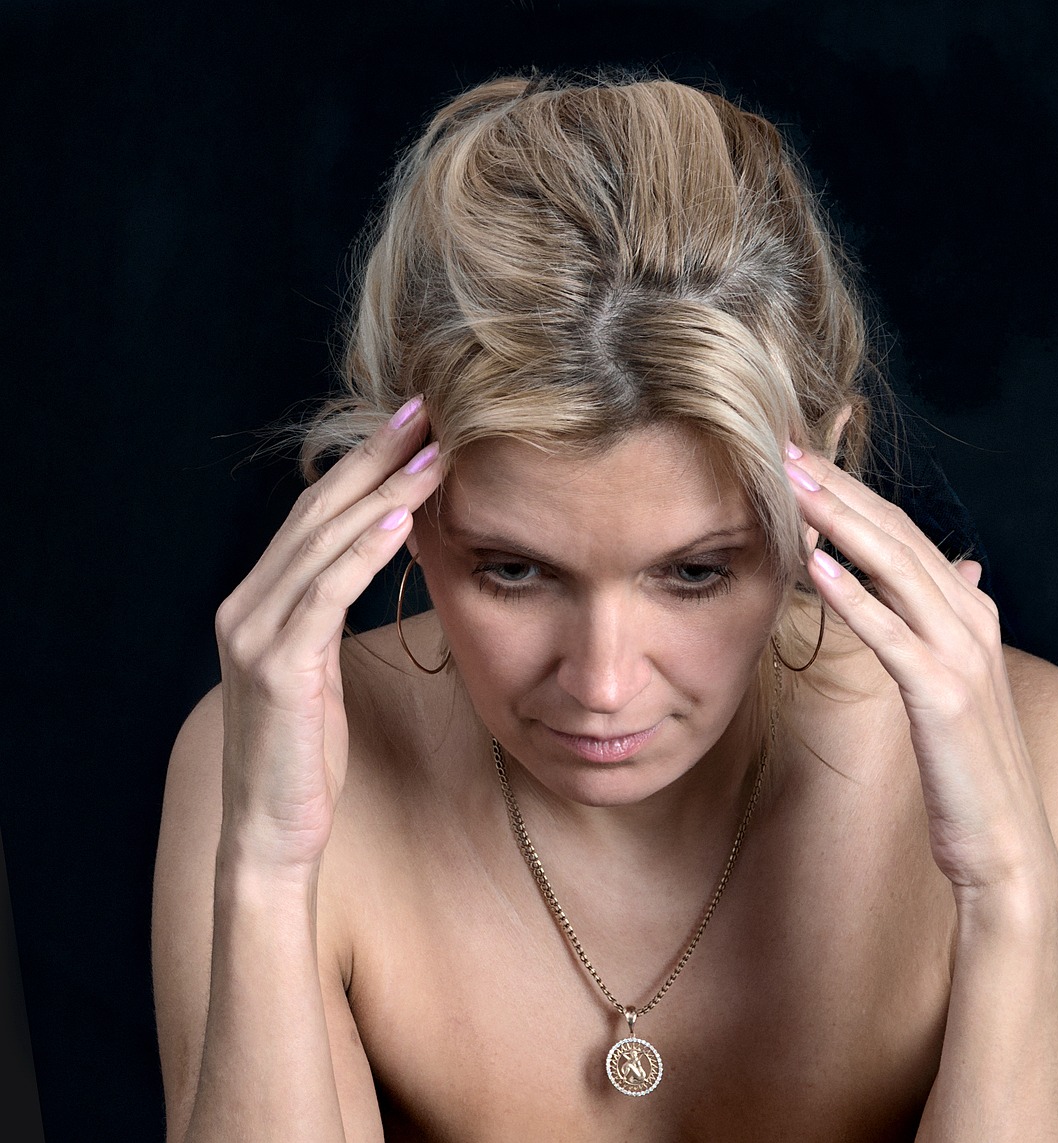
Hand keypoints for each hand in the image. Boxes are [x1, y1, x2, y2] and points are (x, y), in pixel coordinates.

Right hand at [213, 397, 441, 877]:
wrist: (269, 832)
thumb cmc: (304, 751)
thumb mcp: (318, 667)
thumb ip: (329, 610)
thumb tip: (376, 555)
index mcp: (259, 601)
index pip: (315, 515)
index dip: (363, 464)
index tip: (412, 423)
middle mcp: (246, 605)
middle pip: (318, 512)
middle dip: (376, 456)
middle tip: (427, 409)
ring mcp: (253, 634)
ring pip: (324, 543)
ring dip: (384, 492)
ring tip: (433, 450)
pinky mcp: (275, 668)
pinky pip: (324, 596)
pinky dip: (362, 552)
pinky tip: (401, 519)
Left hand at [784, 446, 1057, 894]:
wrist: (1006, 841)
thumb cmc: (969, 762)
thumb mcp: (960, 678)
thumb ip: (950, 619)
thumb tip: (959, 569)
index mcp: (969, 610)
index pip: (902, 532)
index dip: (852, 491)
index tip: (802, 459)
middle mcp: (971, 619)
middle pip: (896, 536)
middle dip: (839, 488)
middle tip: (784, 448)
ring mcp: (961, 655)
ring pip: (895, 570)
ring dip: (840, 523)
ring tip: (792, 485)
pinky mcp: (943, 695)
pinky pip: (891, 635)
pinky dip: (855, 597)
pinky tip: (817, 566)